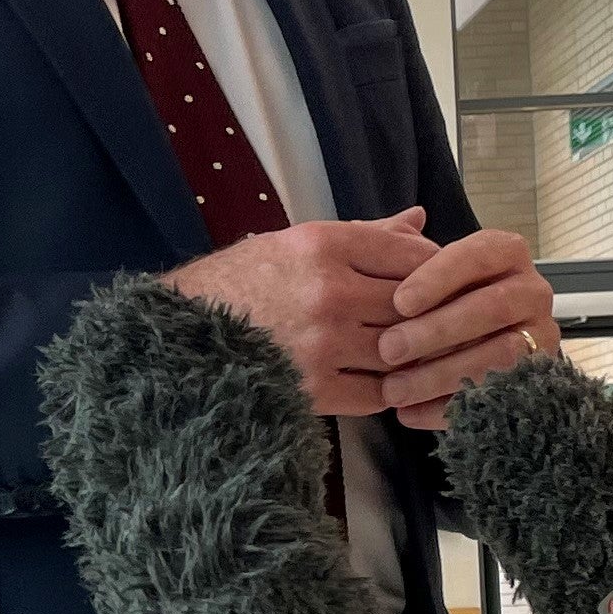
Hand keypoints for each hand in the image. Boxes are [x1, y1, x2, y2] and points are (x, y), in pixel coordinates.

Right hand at [169, 208, 440, 416]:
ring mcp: (323, 343)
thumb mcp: (295, 243)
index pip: (411, 254)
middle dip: (428, 314)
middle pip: (412, 304)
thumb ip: (364, 235)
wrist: (178, 335)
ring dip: (410, 356)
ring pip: (400, 350)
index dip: (433, 269)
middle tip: (435, 322)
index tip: (433, 280)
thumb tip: (418, 220)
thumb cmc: (238, 283)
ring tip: (412, 355)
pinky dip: (387, 390)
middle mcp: (329, 291)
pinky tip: (382, 382)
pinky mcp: (314, 389)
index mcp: (323, 245)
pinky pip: (377, 393)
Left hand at [375, 226, 560, 427]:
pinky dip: (451, 407)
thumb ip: (405, 245)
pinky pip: (499, 395)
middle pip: (491, 307)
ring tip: (394, 389)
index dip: (440, 277)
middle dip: (436, 330)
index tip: (400, 302)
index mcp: (506, 254)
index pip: (479, 254)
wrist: (468, 352)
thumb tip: (410, 217)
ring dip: (441, 374)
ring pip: (499, 355)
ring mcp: (542, 336)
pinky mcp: (538, 380)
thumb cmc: (435, 301)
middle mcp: (533, 290)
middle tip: (389, 349)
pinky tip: (411, 414)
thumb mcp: (417, 269)